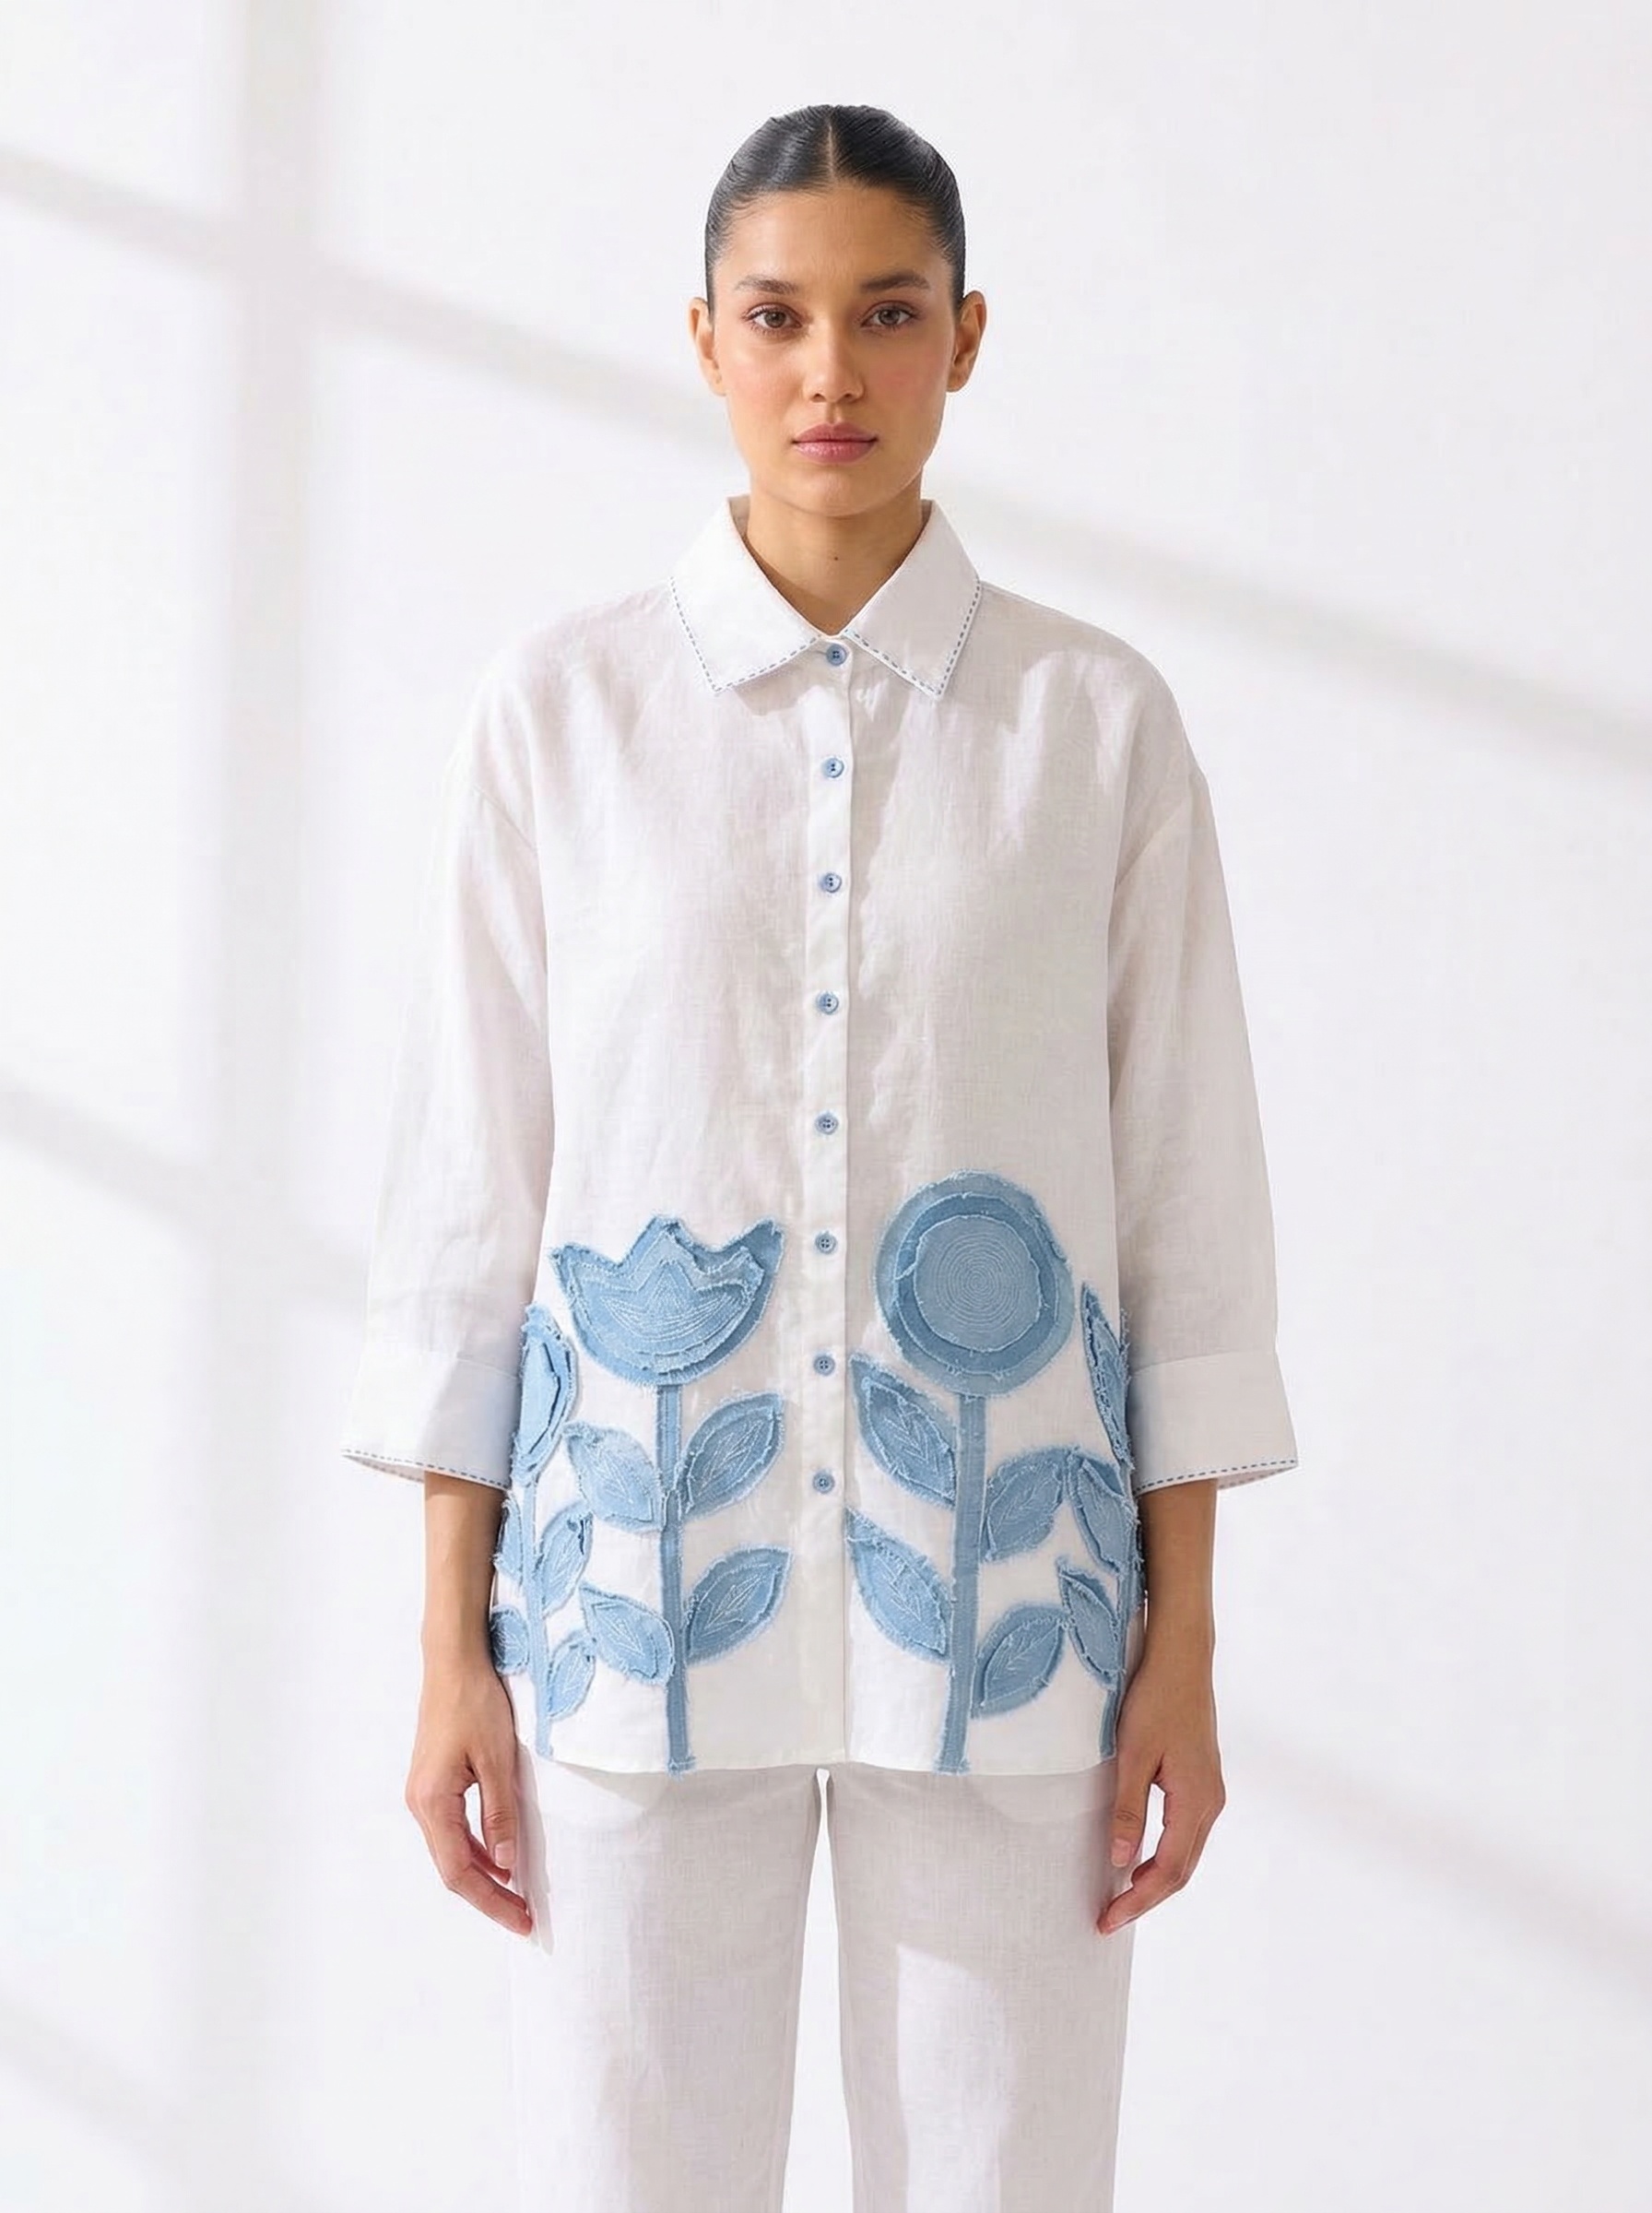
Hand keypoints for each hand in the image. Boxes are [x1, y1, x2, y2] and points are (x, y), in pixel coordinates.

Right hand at [404, 1651, 533, 1936]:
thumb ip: (500, 1816)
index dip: (492, 1901)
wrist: (452, 1663)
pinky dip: (475, 1850)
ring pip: (451, 1851)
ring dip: (482, 1876)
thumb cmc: (475, 1704)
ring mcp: (423, 1794)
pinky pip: (452, 1830)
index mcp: (433, 1803)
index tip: (522, 1919)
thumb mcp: (497, 1760)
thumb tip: (507, 1867)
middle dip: (489, 1896)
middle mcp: (420, 1805)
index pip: (460, 1871)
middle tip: (524, 1917)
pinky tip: (498, 1858)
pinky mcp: (432, 1783)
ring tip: (516, 1896)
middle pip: (452, 1868)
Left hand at [1097, 1643, 1224, 1934]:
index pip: (1169, 1871)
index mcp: (1196, 1801)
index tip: (1108, 1919)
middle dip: (1146, 1898)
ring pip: (1186, 1853)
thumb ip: (1128, 1809)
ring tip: (1121, 1895)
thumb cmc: (1156, 1700)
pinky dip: (1164, 1855)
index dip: (1139, 1900)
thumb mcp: (1134, 1754)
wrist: (1182, 1659)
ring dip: (1156, 1879)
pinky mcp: (1202, 1781)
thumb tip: (1122, 1861)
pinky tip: (1141, 1857)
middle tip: (1109, 1917)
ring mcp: (1210, 1792)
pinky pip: (1186, 1833)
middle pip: (1182, 1870)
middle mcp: (1211, 1803)